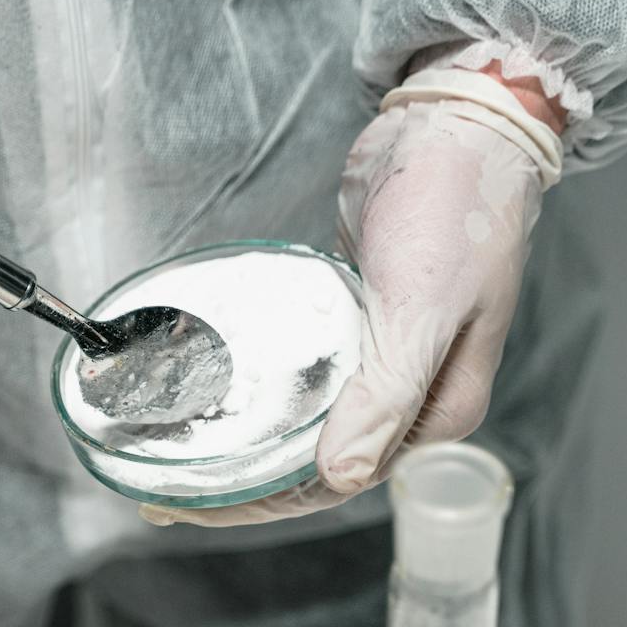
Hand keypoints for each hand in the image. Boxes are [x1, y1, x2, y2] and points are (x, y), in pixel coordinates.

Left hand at [143, 68, 560, 526]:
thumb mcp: (421, 309)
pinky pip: (302, 370)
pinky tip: (217, 393)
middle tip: (165, 492)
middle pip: (314, 460)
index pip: (335, 481)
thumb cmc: (457, 209)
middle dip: (243, 481)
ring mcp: (384, 358)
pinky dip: (261, 388)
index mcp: (435, 410)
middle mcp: (412, 397)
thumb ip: (383, 396)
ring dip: (248, 440)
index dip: (261, 499)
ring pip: (305, 419)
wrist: (460, 122)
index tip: (194, 503)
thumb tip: (339, 476)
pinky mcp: (357, 319)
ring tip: (181, 453)